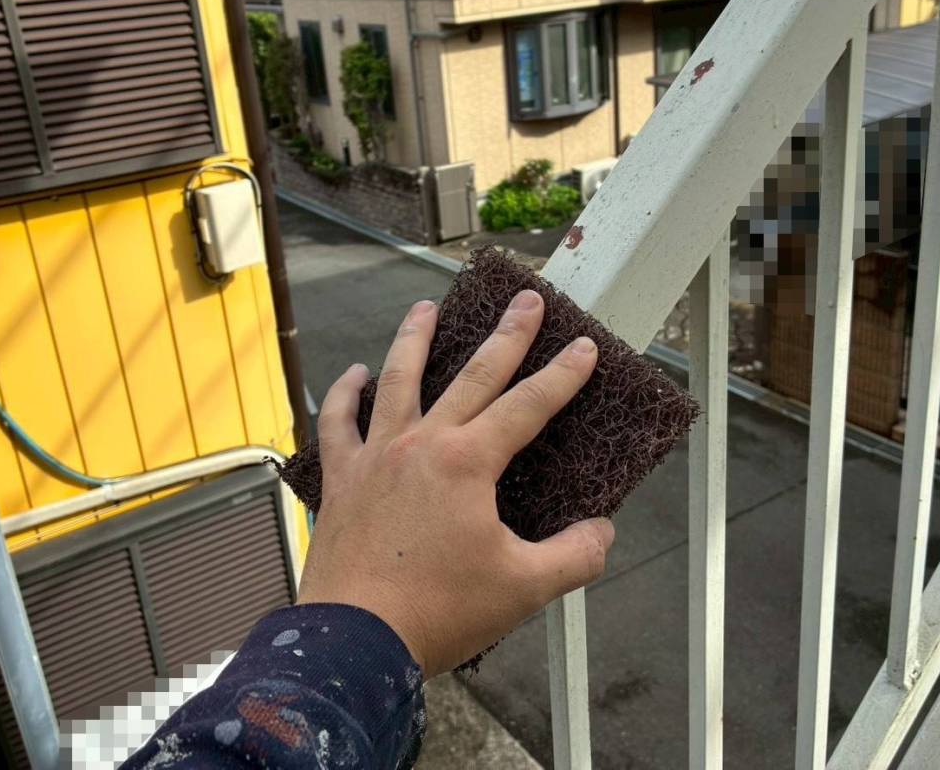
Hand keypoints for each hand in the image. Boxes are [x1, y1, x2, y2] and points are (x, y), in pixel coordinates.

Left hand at [295, 290, 614, 676]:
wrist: (354, 639)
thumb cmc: (435, 612)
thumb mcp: (523, 588)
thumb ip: (572, 557)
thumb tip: (601, 533)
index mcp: (467, 463)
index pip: (529, 406)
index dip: (562, 376)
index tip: (584, 348)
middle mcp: (422, 445)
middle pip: (473, 375)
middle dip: (507, 335)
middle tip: (527, 300)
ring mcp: (376, 456)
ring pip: (398, 380)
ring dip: (415, 339)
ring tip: (426, 306)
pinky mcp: (342, 479)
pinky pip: (338, 423)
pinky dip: (344, 394)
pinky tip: (355, 374)